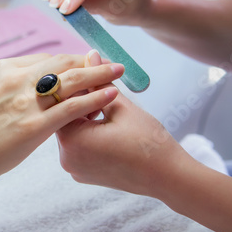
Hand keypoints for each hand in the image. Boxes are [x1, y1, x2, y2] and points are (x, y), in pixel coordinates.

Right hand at [0, 53, 124, 188]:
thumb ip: (8, 87)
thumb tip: (28, 86)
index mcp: (3, 70)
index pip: (46, 58)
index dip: (69, 60)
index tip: (83, 64)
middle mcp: (17, 79)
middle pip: (63, 62)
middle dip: (88, 60)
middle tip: (107, 63)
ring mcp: (27, 101)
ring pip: (72, 79)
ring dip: (99, 73)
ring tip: (118, 71)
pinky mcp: (35, 125)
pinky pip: (73, 106)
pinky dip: (95, 98)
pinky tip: (110, 95)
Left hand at [56, 51, 186, 197]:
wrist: (167, 177)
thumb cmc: (148, 142)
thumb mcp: (122, 106)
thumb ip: (100, 81)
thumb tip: (90, 55)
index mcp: (72, 141)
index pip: (64, 103)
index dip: (78, 85)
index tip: (91, 73)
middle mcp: (66, 158)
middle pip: (65, 119)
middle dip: (80, 101)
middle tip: (98, 86)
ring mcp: (73, 169)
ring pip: (71, 132)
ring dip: (83, 117)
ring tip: (105, 107)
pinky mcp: (82, 174)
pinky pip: (78, 147)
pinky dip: (87, 134)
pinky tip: (105, 125)